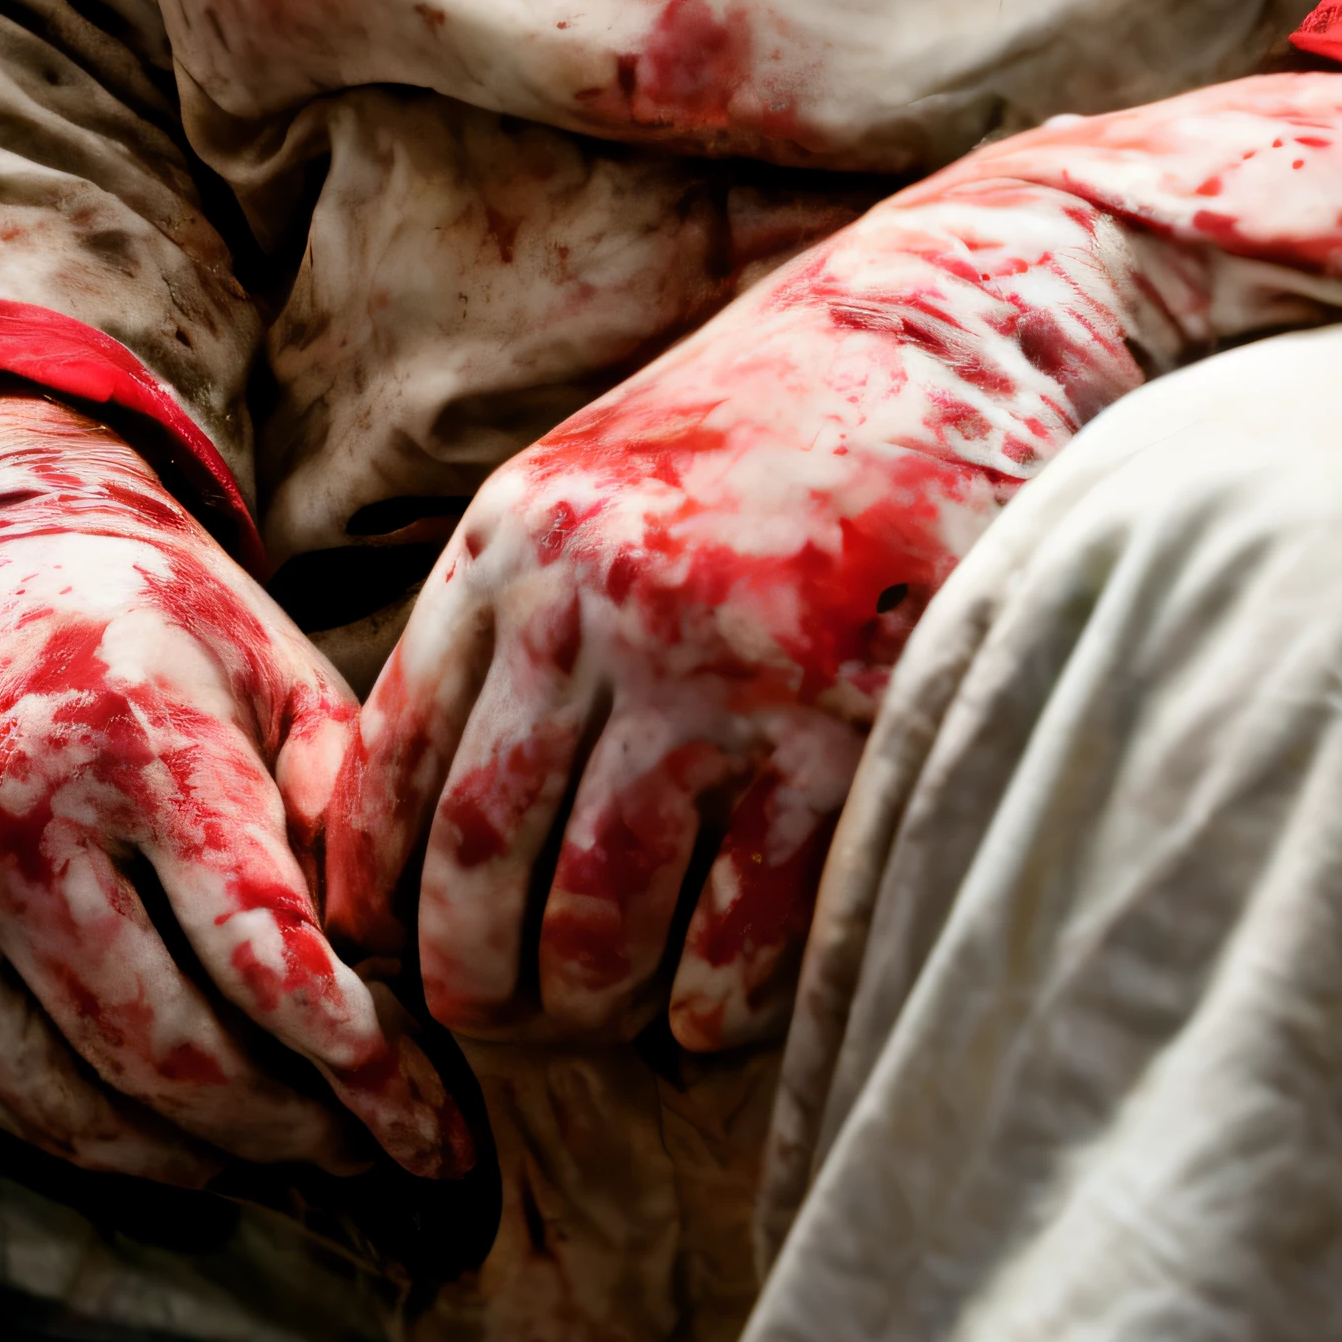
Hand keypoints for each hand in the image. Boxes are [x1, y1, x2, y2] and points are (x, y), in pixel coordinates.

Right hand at [0, 389, 473, 1187]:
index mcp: (131, 731)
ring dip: (218, 1159)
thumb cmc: (148, 623)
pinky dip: (117, 1145)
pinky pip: (12, 1098)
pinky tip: (199, 1144)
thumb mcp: (269, 662)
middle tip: (394, 1162)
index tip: (446, 1132)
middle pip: (178, 1054)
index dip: (369, 1066)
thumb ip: (341, 796)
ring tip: (315, 1162)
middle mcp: (8, 815)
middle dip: (305, 1132)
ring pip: (91, 1104)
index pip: (265, 952)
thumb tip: (398, 958)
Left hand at [326, 144, 1144, 1055]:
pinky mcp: (849, 724)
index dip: (381, 902)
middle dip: (479, 987)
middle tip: (505, 1027)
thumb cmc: (769, 420)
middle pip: (482, 867)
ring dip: (595, 1009)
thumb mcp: (598, 476)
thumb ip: (511, 617)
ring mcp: (728, 665)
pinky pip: (745, 933)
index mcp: (518, 539)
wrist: (959, 314)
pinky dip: (714, 1004)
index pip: (395, 772)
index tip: (397, 962)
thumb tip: (410, 830)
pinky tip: (714, 1009)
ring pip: (602, 919)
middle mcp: (601, 598)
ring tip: (612, 1023)